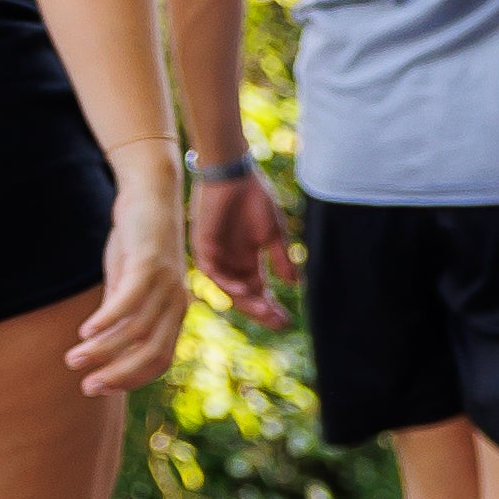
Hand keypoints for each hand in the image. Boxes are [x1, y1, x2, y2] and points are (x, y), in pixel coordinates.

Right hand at [69, 169, 190, 395]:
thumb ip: (120, 313)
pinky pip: (129, 299)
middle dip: (118, 375)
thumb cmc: (138, 243)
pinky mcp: (150, 263)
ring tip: (73, 359)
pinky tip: (85, 332)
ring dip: (103, 350)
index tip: (100, 388)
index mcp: (174, 313)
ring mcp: (166, 284)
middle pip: (151, 353)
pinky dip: (108, 319)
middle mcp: (176, 303)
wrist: (150, 196)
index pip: (159, 360)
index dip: (131, 379)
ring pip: (137, 330)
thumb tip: (100, 343)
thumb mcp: (127, 283)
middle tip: (86, 388)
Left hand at [192, 169, 290, 322]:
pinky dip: (227, 282)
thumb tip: (295, 284)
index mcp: (248, 261)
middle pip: (244, 296)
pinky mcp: (203, 246)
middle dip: (260, 310)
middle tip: (277, 322)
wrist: (234, 176)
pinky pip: (212, 271)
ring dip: (245, 301)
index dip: (271, 307)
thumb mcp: (274, 234)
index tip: (286, 321)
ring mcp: (216, 256)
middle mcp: (231, 263)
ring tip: (263, 310)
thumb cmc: (255, 199)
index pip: (259, 292)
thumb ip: (281, 259)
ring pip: (228, 288)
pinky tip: (243, 289)